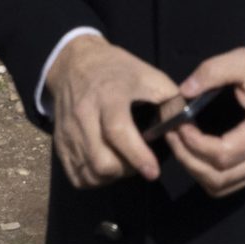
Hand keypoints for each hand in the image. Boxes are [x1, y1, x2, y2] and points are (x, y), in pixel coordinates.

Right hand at [46, 36, 179, 189]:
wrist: (75, 64)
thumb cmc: (118, 71)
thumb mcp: (149, 75)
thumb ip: (170, 102)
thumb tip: (184, 129)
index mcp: (108, 96)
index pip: (117, 131)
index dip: (137, 155)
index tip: (153, 171)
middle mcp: (84, 115)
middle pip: (101, 161)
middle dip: (125, 170)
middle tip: (138, 162)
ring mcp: (69, 132)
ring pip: (89, 172)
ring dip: (111, 177)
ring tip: (124, 163)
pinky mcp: (60, 143)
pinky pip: (77, 176)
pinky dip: (94, 179)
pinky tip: (106, 166)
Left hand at [163, 46, 244, 197]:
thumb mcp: (243, 59)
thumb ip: (212, 72)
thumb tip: (183, 92)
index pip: (223, 154)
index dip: (194, 144)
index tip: (178, 124)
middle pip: (219, 177)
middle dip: (188, 159)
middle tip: (172, 134)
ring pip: (222, 186)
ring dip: (195, 170)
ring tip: (181, 144)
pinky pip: (230, 183)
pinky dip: (208, 175)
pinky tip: (197, 153)